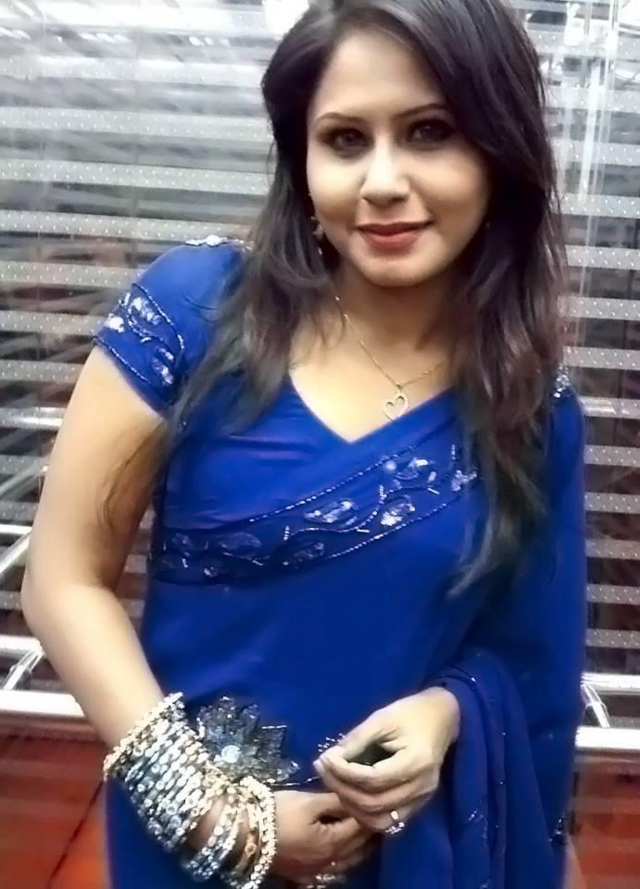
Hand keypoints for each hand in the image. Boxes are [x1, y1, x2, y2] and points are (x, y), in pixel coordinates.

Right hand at [270, 790, 374, 881]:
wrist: (245, 836)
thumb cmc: (279, 814)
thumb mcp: (308, 801)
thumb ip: (335, 800)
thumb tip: (356, 796)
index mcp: (333, 843)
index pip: (361, 828)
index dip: (372, 815)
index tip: (381, 803)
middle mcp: (329, 862)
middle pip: (356, 848)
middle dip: (370, 834)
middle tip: (380, 818)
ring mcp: (315, 872)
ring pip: (346, 864)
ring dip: (358, 850)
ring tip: (367, 837)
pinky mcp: (301, 876)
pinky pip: (329, 873)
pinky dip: (341, 864)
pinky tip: (341, 859)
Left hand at [314, 688, 459, 832]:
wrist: (443, 717)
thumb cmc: (412, 712)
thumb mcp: (382, 718)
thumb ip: (357, 740)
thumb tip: (329, 759)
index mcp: (415, 763)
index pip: (372, 779)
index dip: (344, 772)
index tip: (324, 759)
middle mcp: (421, 788)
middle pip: (373, 803)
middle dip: (342, 789)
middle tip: (322, 770)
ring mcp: (421, 800)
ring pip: (379, 820)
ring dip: (352, 806)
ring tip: (334, 783)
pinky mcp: (418, 804)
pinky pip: (388, 820)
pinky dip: (366, 812)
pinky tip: (352, 794)